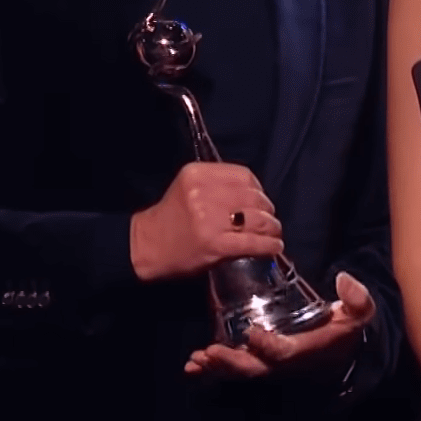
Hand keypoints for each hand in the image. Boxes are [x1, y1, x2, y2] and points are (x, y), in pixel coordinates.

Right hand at [129, 162, 284, 280]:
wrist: (145, 246)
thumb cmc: (171, 218)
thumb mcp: (189, 188)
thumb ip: (218, 185)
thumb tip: (256, 197)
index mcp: (197, 173)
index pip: (243, 175)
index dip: (259, 189)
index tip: (261, 200)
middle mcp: (203, 193)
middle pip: (253, 197)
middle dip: (267, 210)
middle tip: (270, 220)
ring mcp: (209, 219)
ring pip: (257, 219)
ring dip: (272, 227)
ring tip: (274, 233)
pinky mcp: (215, 244)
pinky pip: (251, 242)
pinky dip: (268, 244)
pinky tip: (274, 246)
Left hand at [184, 271, 375, 378]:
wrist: (340, 353)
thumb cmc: (344, 329)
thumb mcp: (358, 313)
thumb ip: (357, 298)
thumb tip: (344, 279)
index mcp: (304, 349)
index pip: (283, 351)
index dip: (267, 346)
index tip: (252, 333)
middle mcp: (283, 361)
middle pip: (253, 367)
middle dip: (231, 361)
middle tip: (209, 352)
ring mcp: (268, 364)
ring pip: (240, 370)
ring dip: (217, 366)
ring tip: (196, 359)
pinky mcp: (258, 360)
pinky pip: (234, 368)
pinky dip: (213, 368)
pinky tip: (192, 365)